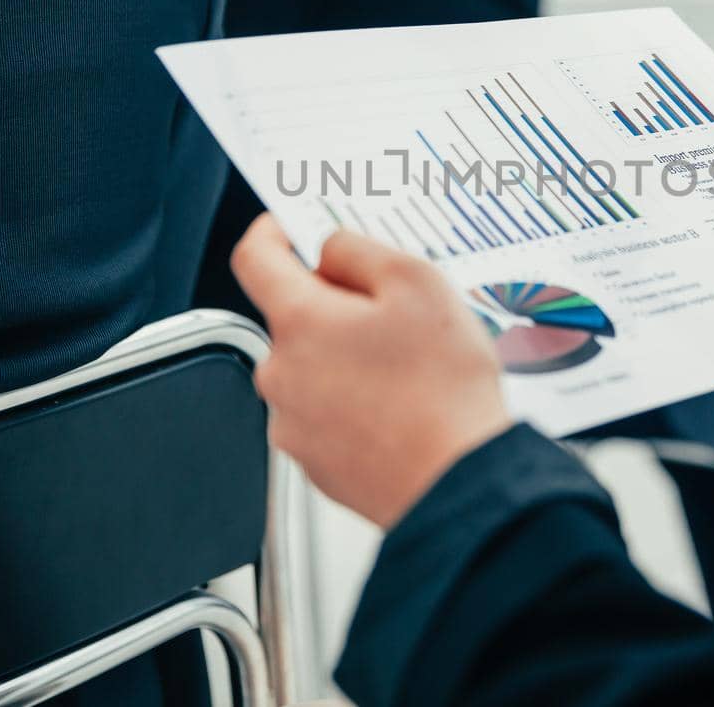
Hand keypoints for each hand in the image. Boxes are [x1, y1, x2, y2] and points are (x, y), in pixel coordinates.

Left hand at [231, 214, 513, 528]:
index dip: (272, 232)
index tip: (290, 228)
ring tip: (409, 370)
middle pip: (294, 318)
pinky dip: (356, 403)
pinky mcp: (315, 463)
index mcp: (299, 323)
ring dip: (348, 358)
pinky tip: (402, 407)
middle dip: (337, 307)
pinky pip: (326, 414)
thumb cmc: (443, 393)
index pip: (254, 259)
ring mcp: (294, 425)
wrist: (459, 484)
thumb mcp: (419, 284)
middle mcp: (282, 375)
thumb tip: (331, 248)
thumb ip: (361, 251)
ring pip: (313, 368)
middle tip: (395, 313)